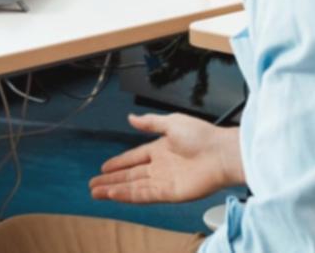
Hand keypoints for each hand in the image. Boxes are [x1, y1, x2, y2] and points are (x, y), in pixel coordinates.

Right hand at [88, 113, 241, 204]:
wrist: (222, 153)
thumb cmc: (203, 136)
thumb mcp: (172, 122)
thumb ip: (150, 123)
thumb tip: (131, 118)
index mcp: (161, 149)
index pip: (134, 158)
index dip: (118, 163)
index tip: (103, 166)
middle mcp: (161, 167)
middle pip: (130, 175)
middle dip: (111, 179)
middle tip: (93, 184)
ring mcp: (164, 181)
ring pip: (133, 187)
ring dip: (114, 190)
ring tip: (97, 192)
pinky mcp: (170, 193)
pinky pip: (144, 195)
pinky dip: (127, 195)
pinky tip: (114, 194)